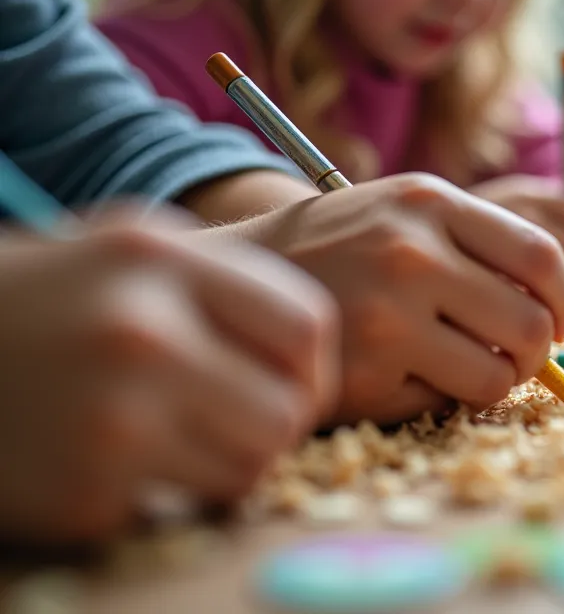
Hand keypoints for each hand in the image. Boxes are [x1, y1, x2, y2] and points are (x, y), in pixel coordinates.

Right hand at [0, 211, 335, 544]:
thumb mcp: (133, 249)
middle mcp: (141, 335)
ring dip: (224, 466)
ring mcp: (110, 419)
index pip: (304, 327)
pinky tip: (111, 459)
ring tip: (173, 438)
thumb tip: (320, 356)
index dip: (312, 367)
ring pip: (245, 472)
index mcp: (161, 261)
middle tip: (237, 423)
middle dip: (273, 427)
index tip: (290, 383)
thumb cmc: (49, 300)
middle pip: (285, 414)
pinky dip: (157, 494)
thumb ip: (230, 284)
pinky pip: (177, 509)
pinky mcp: (84, 491)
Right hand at [246, 173, 563, 425]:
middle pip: (531, 325)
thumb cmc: (341, 248)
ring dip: (493, 381)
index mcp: (429, 203)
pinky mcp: (364, 373)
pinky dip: (438, 396)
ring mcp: (386, 316)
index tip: (560, 318)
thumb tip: (563, 310)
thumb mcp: (404, 213)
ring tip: (463, 366)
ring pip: (496, 375)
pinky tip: (402, 373)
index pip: (540, 256)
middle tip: (517, 356)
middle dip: (538, 353)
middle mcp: (410, 254)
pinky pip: (443, 401)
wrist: (240, 280)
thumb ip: (479, 245)